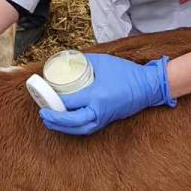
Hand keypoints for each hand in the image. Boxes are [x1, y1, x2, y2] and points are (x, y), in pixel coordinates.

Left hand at [40, 53, 175, 135]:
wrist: (148, 87)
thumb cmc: (126, 73)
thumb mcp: (103, 61)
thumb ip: (84, 62)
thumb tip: (68, 61)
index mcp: (97, 95)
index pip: (70, 102)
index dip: (55, 101)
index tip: (45, 94)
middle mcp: (100, 110)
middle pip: (72, 121)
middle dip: (55, 119)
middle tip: (42, 113)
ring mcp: (104, 118)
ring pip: (79, 129)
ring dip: (62, 127)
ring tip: (49, 121)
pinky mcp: (107, 121)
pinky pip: (87, 129)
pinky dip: (74, 129)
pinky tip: (65, 124)